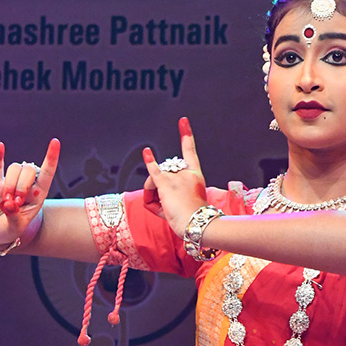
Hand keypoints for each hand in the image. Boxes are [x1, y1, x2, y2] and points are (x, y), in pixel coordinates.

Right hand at [0, 139, 59, 247]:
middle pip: (29, 171)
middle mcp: (26, 187)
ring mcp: (10, 183)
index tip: (55, 142)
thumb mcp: (14, 229)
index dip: (51, 158)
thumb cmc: (8, 230)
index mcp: (37, 197)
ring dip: (10, 184)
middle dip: (21, 185)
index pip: (47, 174)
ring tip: (5, 201)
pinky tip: (0, 146)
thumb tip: (10, 203)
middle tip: (14, 203)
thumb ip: (14, 217)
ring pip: (14, 169)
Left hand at [142, 117, 207, 237]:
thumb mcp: (188, 202)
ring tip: (164, 211)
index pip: (190, 152)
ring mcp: (176, 178)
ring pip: (155, 182)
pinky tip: (146, 152)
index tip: (182, 121)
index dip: (186, 136)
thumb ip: (171, 191)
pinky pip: (154, 172)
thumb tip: (155, 186)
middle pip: (164, 173)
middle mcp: (186, 173)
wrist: (198, 225)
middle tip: (170, 207)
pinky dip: (149, 162)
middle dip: (160, 189)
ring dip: (153, 197)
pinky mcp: (167, 185)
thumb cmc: (194, 218)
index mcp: (195, 175)